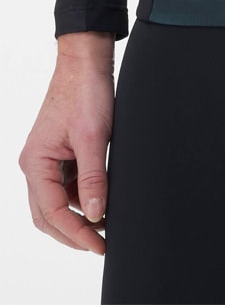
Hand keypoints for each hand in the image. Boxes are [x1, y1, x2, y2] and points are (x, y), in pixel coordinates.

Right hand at [18, 34, 114, 254]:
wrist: (86, 62)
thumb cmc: (85, 92)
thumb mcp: (94, 138)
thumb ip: (94, 178)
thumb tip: (96, 214)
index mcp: (36, 162)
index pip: (52, 212)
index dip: (76, 233)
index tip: (99, 245)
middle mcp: (36, 164)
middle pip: (48, 215)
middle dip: (73, 232)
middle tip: (101, 244)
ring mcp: (47, 159)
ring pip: (57, 202)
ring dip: (78, 216)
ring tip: (105, 226)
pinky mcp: (60, 153)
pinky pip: (66, 186)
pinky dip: (82, 198)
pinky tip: (102, 201)